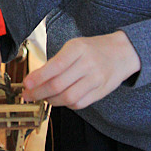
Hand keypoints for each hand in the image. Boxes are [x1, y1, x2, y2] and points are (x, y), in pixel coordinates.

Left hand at [23, 31, 139, 109]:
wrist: (124, 52)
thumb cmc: (94, 48)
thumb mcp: (75, 46)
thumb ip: (57, 61)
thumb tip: (35, 79)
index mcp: (78, 48)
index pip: (55, 66)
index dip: (38, 77)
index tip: (26, 83)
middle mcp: (88, 64)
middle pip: (58, 84)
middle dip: (39, 92)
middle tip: (28, 95)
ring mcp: (96, 79)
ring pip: (68, 97)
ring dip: (51, 100)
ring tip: (43, 97)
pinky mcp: (101, 92)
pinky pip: (79, 104)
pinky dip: (66, 104)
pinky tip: (60, 99)